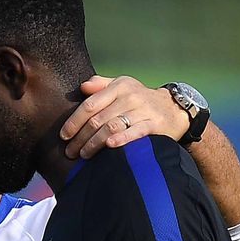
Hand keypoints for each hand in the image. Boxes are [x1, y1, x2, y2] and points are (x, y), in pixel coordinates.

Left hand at [60, 75, 189, 158]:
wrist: (175, 108)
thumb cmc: (140, 99)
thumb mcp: (122, 86)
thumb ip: (101, 85)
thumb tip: (82, 87)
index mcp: (118, 87)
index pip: (90, 105)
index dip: (74, 121)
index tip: (64, 135)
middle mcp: (130, 97)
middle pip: (97, 120)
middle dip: (80, 138)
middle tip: (70, 151)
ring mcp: (143, 110)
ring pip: (111, 127)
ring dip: (94, 143)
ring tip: (84, 155)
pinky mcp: (155, 124)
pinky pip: (135, 132)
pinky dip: (121, 139)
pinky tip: (109, 146)